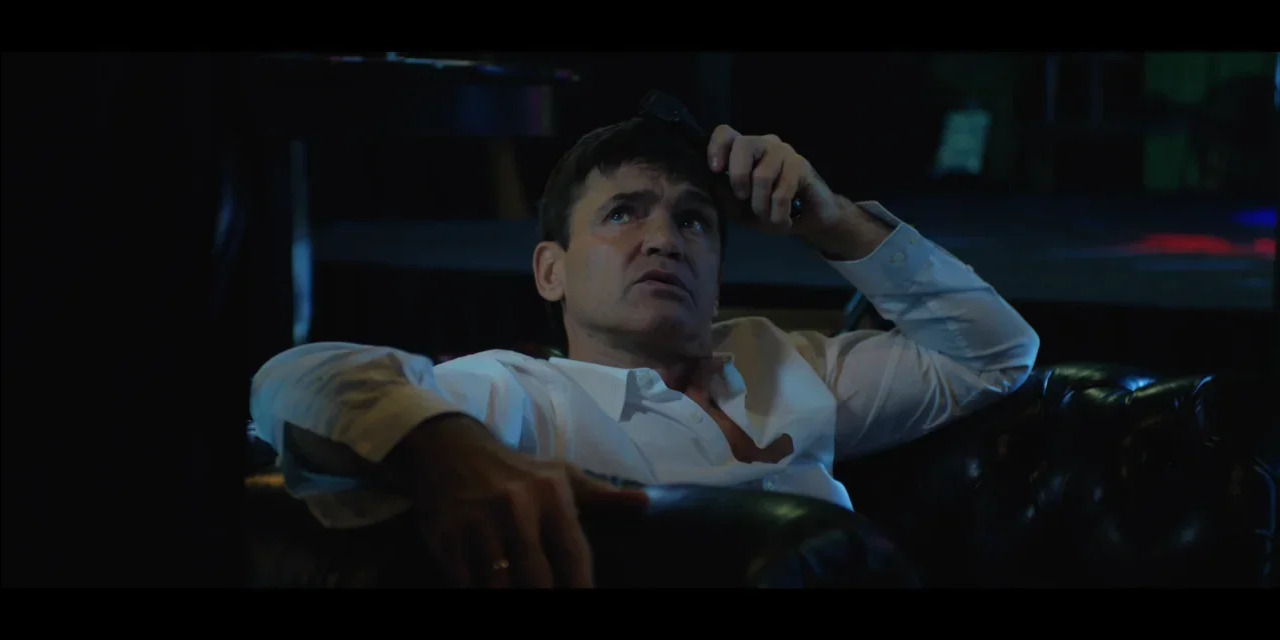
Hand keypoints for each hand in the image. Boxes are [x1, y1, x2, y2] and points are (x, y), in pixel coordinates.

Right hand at [390, 415, 647, 587]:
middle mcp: (516, 507)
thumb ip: (600, 495)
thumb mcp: (560, 474)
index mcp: (550, 494)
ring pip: (499, 585)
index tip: (584, 599)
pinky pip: (466, 582)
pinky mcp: (447, 537)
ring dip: (508, 592)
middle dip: (546, 596)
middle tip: (547, 594)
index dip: (581, 588)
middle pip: (537, 578)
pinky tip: (486, 586)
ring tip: (516, 588)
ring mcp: (478, 523)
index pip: (573, 555)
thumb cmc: (517, 471)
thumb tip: (645, 503)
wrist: (452, 450)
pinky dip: (476, 589)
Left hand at [706, 125, 842, 234]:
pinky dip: (778, 213)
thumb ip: (722, 194)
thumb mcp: (737, 209)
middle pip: (743, 145)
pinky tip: (782, 220)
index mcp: (743, 151)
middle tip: (744, 198)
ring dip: (761, 205)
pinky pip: (782, 191)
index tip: (716, 170)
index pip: (725, 133)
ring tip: (767, 216)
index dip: (717, 147)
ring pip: (762, 175)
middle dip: (739, 178)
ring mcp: (784, 152)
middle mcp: (763, 144)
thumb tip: (711, 183)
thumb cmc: (767, 212)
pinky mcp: (801, 165)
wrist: (806, 222)